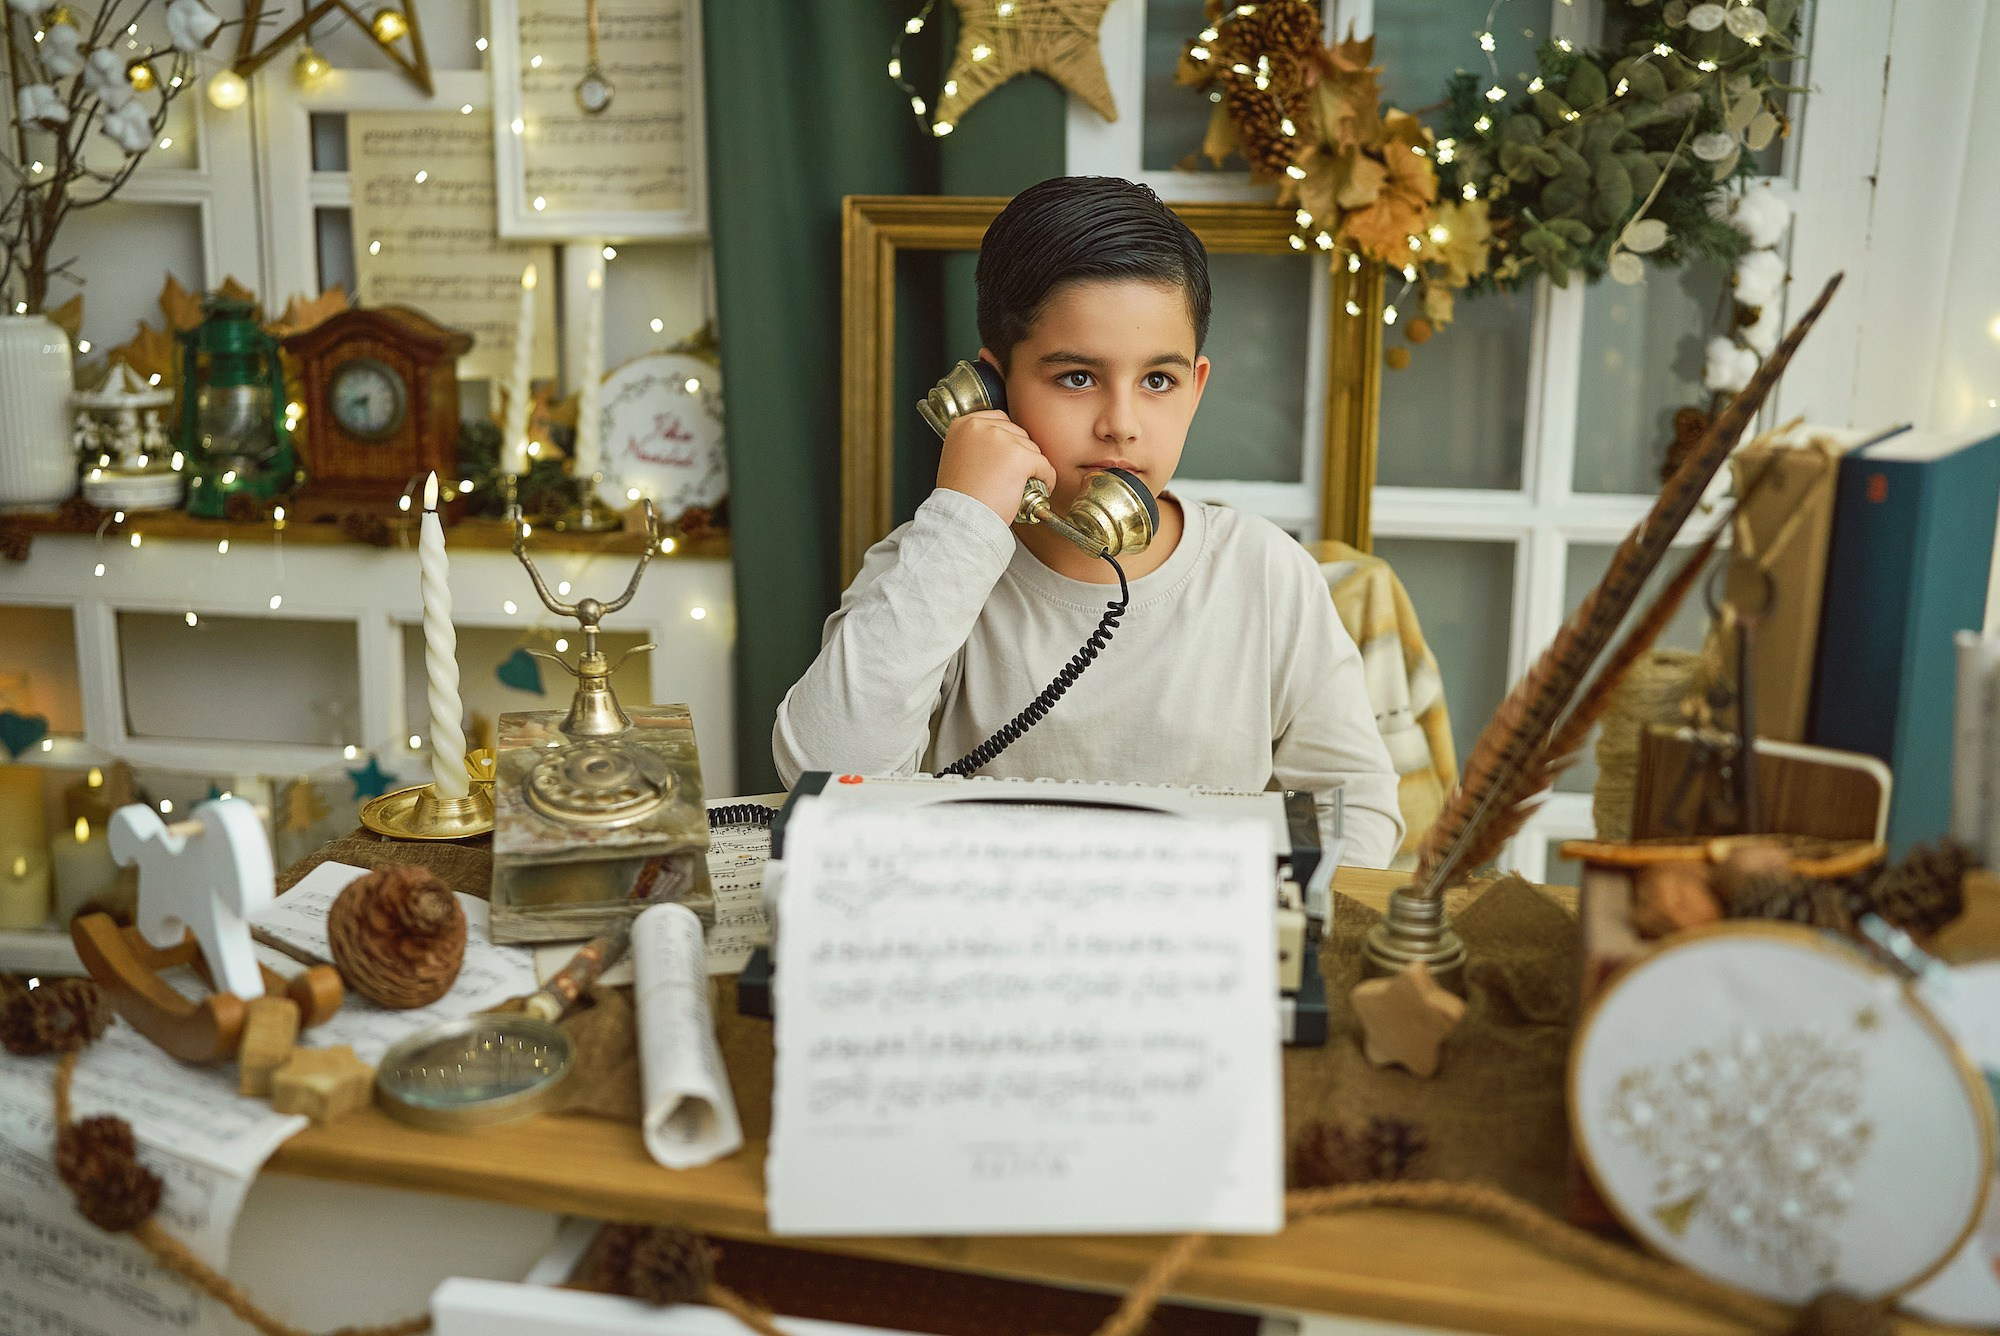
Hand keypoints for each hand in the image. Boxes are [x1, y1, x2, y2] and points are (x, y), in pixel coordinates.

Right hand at [935, 409, 1056, 525]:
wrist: (962, 517)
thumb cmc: (959, 497)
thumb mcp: (957, 458)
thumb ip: (976, 445)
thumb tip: (998, 447)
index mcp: (964, 424)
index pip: (999, 420)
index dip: (1009, 440)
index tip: (1010, 455)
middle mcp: (981, 426)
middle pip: (1017, 432)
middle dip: (1021, 453)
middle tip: (1017, 474)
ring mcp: (1002, 439)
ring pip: (1032, 448)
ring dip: (1032, 466)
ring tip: (1022, 485)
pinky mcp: (1020, 457)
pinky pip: (1044, 465)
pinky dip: (1046, 479)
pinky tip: (1039, 489)